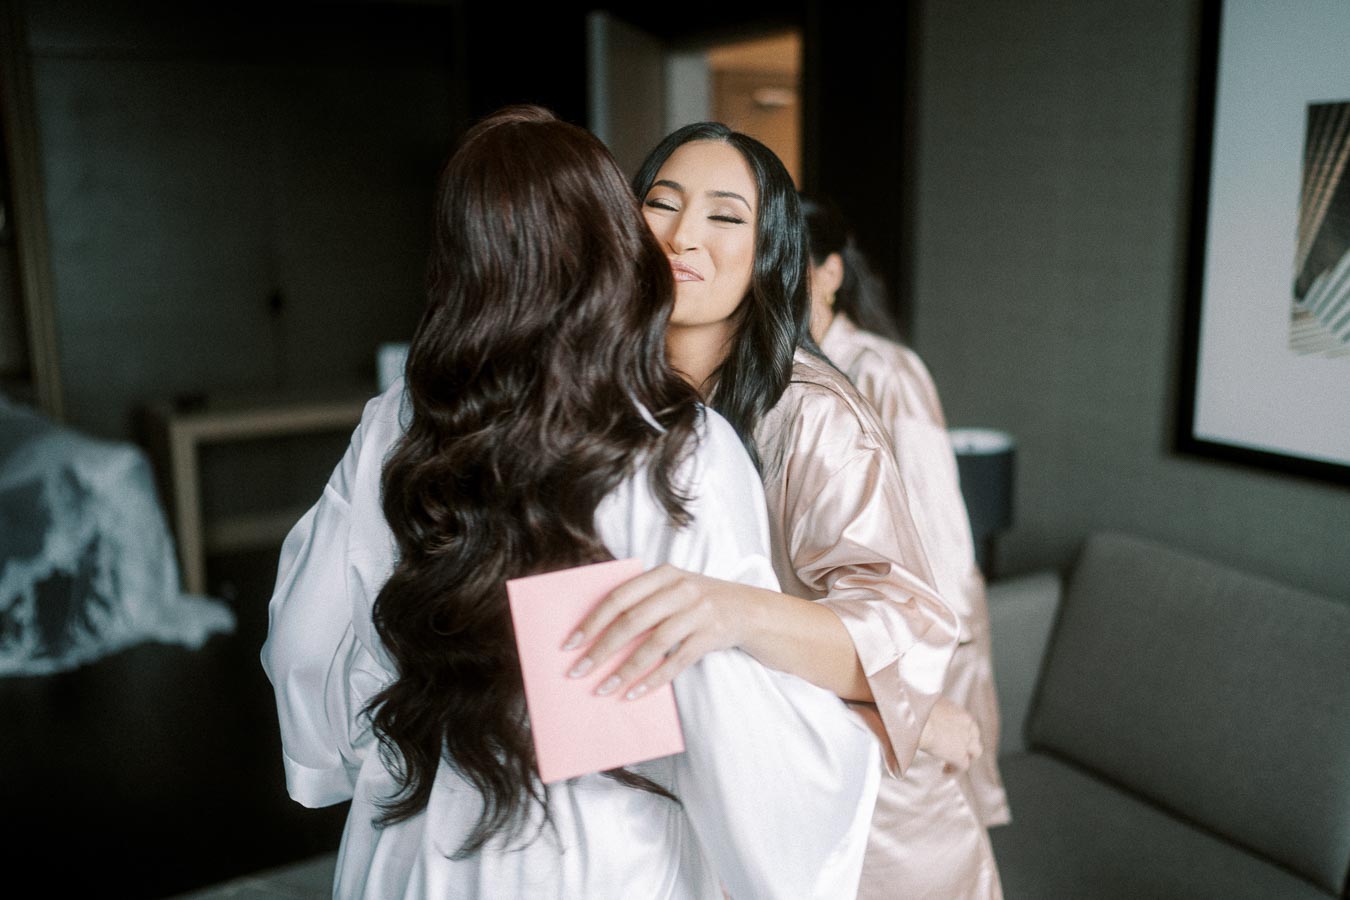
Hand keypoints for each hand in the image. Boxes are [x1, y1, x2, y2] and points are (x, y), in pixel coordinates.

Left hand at [561, 564, 750, 700]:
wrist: (750, 610)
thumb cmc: (699, 601)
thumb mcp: (674, 588)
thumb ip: (643, 600)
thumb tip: (595, 632)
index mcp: (664, 573)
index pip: (619, 596)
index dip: (592, 620)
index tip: (569, 643)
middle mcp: (681, 589)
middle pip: (632, 621)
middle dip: (601, 649)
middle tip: (578, 671)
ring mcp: (698, 612)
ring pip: (653, 644)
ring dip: (624, 670)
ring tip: (602, 689)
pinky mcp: (711, 636)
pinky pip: (676, 662)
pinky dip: (652, 680)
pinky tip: (632, 694)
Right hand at [919, 697, 981, 773]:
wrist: (916, 720)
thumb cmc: (915, 709)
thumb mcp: (928, 705)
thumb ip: (933, 710)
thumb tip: (923, 713)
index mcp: (959, 712)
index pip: (966, 723)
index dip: (959, 730)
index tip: (949, 735)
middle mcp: (967, 725)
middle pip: (974, 736)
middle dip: (966, 744)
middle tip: (953, 749)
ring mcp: (966, 741)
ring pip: (975, 752)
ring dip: (966, 758)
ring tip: (952, 764)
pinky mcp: (959, 755)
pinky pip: (963, 766)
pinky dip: (955, 769)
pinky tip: (945, 771)